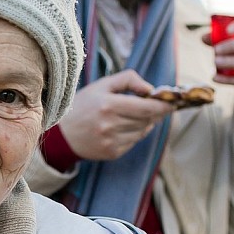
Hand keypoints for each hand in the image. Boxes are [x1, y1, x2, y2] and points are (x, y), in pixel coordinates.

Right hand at [57, 69, 173, 160]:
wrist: (61, 134)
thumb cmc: (83, 106)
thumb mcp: (102, 85)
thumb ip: (128, 80)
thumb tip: (150, 89)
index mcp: (108, 105)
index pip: (147, 107)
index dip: (163, 105)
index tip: (172, 102)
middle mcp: (110, 125)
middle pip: (148, 120)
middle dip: (156, 113)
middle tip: (158, 106)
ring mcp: (111, 141)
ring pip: (143, 131)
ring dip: (145, 123)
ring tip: (133, 116)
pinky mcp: (111, 152)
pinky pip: (133, 142)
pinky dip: (135, 133)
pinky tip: (123, 127)